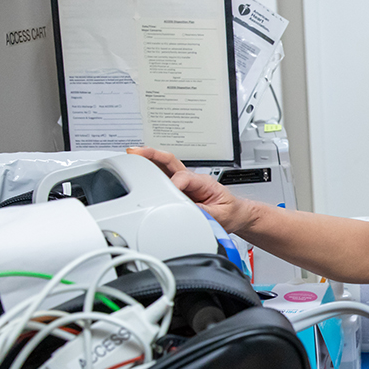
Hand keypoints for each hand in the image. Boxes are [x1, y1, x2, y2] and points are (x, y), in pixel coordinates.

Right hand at [126, 147, 250, 231]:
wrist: (236, 214)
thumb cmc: (230, 212)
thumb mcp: (220, 216)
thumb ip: (203, 213)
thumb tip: (187, 211)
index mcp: (204, 182)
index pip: (183, 178)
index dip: (173, 185)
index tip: (165, 195)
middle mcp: (193, 179)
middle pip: (171, 161)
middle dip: (153, 155)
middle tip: (136, 152)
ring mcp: (185, 182)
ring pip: (165, 165)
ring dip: (149, 158)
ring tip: (132, 154)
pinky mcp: (180, 187)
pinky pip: (164, 175)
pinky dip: (151, 169)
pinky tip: (139, 166)